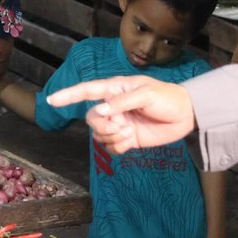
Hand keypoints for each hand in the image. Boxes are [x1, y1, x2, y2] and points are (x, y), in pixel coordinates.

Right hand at [46, 76, 194, 154]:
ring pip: (99, 135)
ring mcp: (120, 123)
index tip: (51, 100)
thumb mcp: (146, 94)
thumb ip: (121, 103)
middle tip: (120, 126)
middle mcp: (113, 107)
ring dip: (111, 137)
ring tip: (129, 132)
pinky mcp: (127, 139)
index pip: (87, 91)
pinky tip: (130, 141)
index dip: (68, 95)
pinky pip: (111, 148)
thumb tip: (100, 112)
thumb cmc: (167, 97)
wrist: (185, 115)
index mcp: (115, 89)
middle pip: (91, 119)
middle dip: (101, 126)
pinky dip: (118, 147)